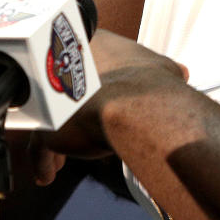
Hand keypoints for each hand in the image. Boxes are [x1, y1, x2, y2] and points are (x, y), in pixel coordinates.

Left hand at [37, 30, 188, 162]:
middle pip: (59, 90)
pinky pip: (39, 149)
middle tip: (77, 128)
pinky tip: (48, 175)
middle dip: (68, 112)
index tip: (96, 96)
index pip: (82, 59)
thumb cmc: (152, 87)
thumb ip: (166, 70)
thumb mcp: (164, 69)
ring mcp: (52, 99)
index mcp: (91, 44)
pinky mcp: (47, 128)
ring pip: (47, 119)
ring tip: (60, 159)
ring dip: (56, 139)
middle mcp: (63, 69)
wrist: (140, 108)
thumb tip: (181, 72)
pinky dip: (44, 162)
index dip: (88, 81)